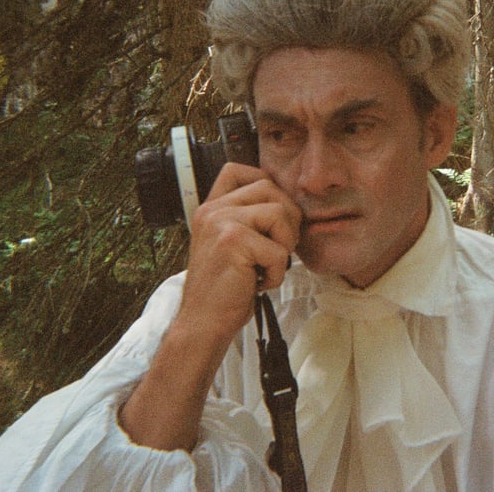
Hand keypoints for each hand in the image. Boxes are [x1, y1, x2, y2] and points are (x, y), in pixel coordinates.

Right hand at [177, 162, 301, 342]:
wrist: (203, 323)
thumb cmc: (226, 287)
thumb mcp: (232, 244)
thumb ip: (248, 218)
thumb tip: (290, 203)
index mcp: (211, 208)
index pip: (237, 170)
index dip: (264, 184)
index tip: (270, 216)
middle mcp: (213, 210)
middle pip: (269, 187)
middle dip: (286, 218)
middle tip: (277, 249)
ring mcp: (221, 222)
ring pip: (280, 213)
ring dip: (284, 245)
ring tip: (266, 265)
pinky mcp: (233, 242)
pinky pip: (279, 249)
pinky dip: (278, 272)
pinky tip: (259, 283)